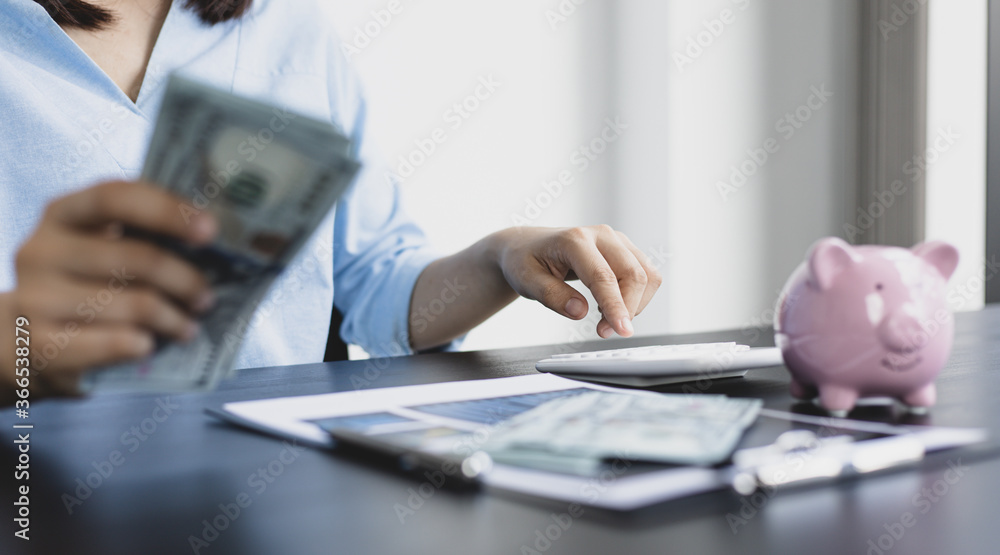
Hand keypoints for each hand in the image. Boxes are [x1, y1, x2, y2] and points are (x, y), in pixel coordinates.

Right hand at [1, 180, 216, 396]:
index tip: (211, 230)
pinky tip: (150, 345)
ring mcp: (35, 297)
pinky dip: (140, 344)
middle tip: (206, 298)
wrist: (27, 339)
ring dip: (173, 319)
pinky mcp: (40, 342)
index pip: (115, 197)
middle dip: (184, 279)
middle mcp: (41, 250)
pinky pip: (110, 343)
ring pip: (132, 305)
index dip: (167, 211)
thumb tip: (217, 245)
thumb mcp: (104, 250)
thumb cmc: (86, 285)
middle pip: (136, 258)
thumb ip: (145, 238)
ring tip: (188, 327)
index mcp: (63, 213)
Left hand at [492, 225, 661, 337]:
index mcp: (574, 239)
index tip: (622, 330)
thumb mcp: (526, 281)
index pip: (603, 276)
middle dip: (627, 309)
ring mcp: (616, 240)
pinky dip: (636, 296)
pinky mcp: (625, 249)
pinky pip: (646, 275)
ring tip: (604, 318)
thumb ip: (551, 295)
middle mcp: (601, 234)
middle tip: (603, 332)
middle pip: (633, 274)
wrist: (527, 246)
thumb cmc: (525, 261)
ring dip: (634, 304)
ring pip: (646, 275)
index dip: (615, 306)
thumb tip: (579, 311)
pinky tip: (610, 304)